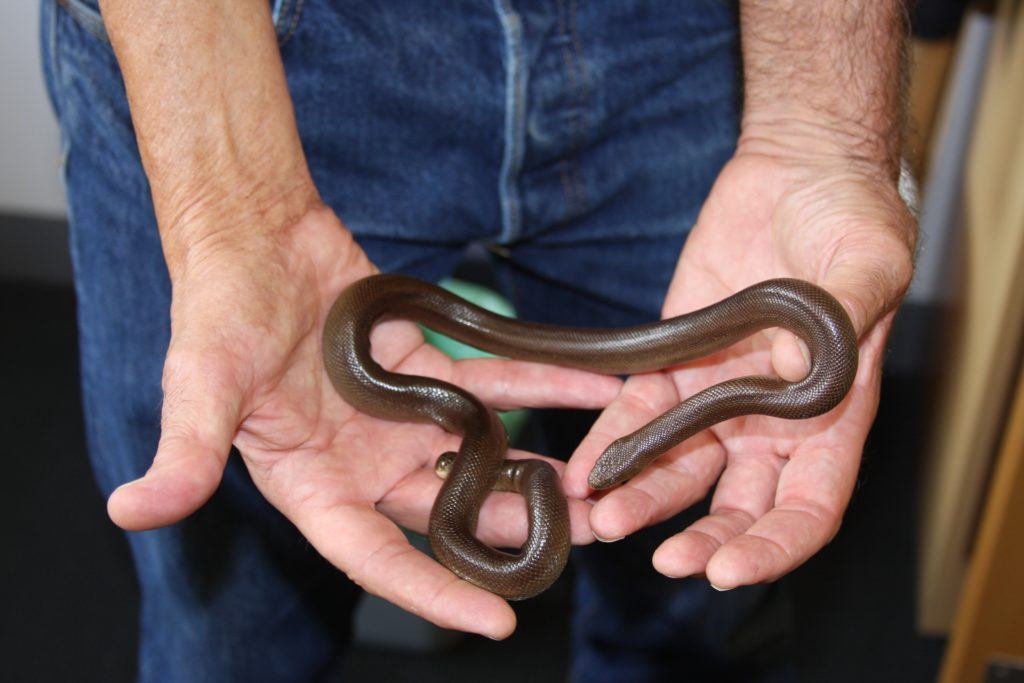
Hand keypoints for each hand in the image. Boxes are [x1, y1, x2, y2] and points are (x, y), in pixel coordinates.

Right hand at [107, 207, 622, 637]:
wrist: (255, 237)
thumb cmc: (218, 310)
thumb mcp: (200, 386)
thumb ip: (185, 452)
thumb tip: (131, 512)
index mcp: (312, 484)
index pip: (374, 557)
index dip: (430, 593)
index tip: (494, 621)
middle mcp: (364, 461)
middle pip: (446, 512)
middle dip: (511, 531)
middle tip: (582, 542)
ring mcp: (400, 418)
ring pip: (478, 454)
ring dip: (537, 467)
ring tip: (601, 485)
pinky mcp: (426, 369)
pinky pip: (493, 381)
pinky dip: (541, 383)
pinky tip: (592, 387)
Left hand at [563, 144, 914, 588]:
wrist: (795, 171)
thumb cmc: (851, 215)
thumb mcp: (869, 262)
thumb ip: (849, 317)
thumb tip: (826, 365)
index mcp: (831, 414)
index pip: (808, 507)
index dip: (774, 546)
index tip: (732, 570)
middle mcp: (770, 418)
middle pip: (738, 502)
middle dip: (704, 539)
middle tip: (667, 562)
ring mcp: (718, 392)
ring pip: (680, 466)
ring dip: (645, 498)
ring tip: (604, 520)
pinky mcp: (673, 360)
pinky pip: (638, 411)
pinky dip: (612, 441)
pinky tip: (587, 466)